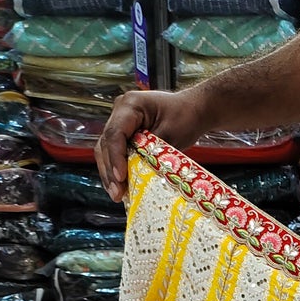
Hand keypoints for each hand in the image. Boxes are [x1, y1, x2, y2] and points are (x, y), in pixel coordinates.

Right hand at [96, 87, 207, 201]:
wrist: (193, 110)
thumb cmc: (186, 117)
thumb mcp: (171, 134)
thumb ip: (151, 151)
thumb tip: (137, 174)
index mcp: (130, 104)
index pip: (115, 133)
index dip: (116, 157)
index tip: (120, 177)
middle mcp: (120, 111)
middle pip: (106, 143)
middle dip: (110, 171)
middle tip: (117, 194)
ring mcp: (120, 122)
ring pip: (107, 150)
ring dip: (110, 174)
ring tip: (117, 195)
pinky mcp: (125, 133)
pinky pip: (115, 152)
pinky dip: (117, 170)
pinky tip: (121, 187)